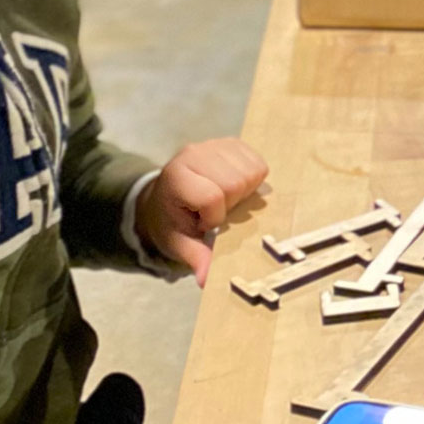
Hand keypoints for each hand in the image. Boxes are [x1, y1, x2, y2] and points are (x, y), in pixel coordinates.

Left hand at [135, 138, 269, 283]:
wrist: (165, 199)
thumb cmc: (173, 222)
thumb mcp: (179, 244)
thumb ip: (196, 258)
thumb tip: (206, 280)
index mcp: (176, 177)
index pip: (212, 195)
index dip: (215, 216)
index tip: (204, 224)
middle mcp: (194, 154)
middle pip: (237, 182)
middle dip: (233, 204)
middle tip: (218, 213)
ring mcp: (213, 144)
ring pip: (252, 170)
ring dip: (245, 191)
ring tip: (226, 200)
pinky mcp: (230, 143)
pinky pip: (258, 162)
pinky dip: (252, 179)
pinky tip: (235, 188)